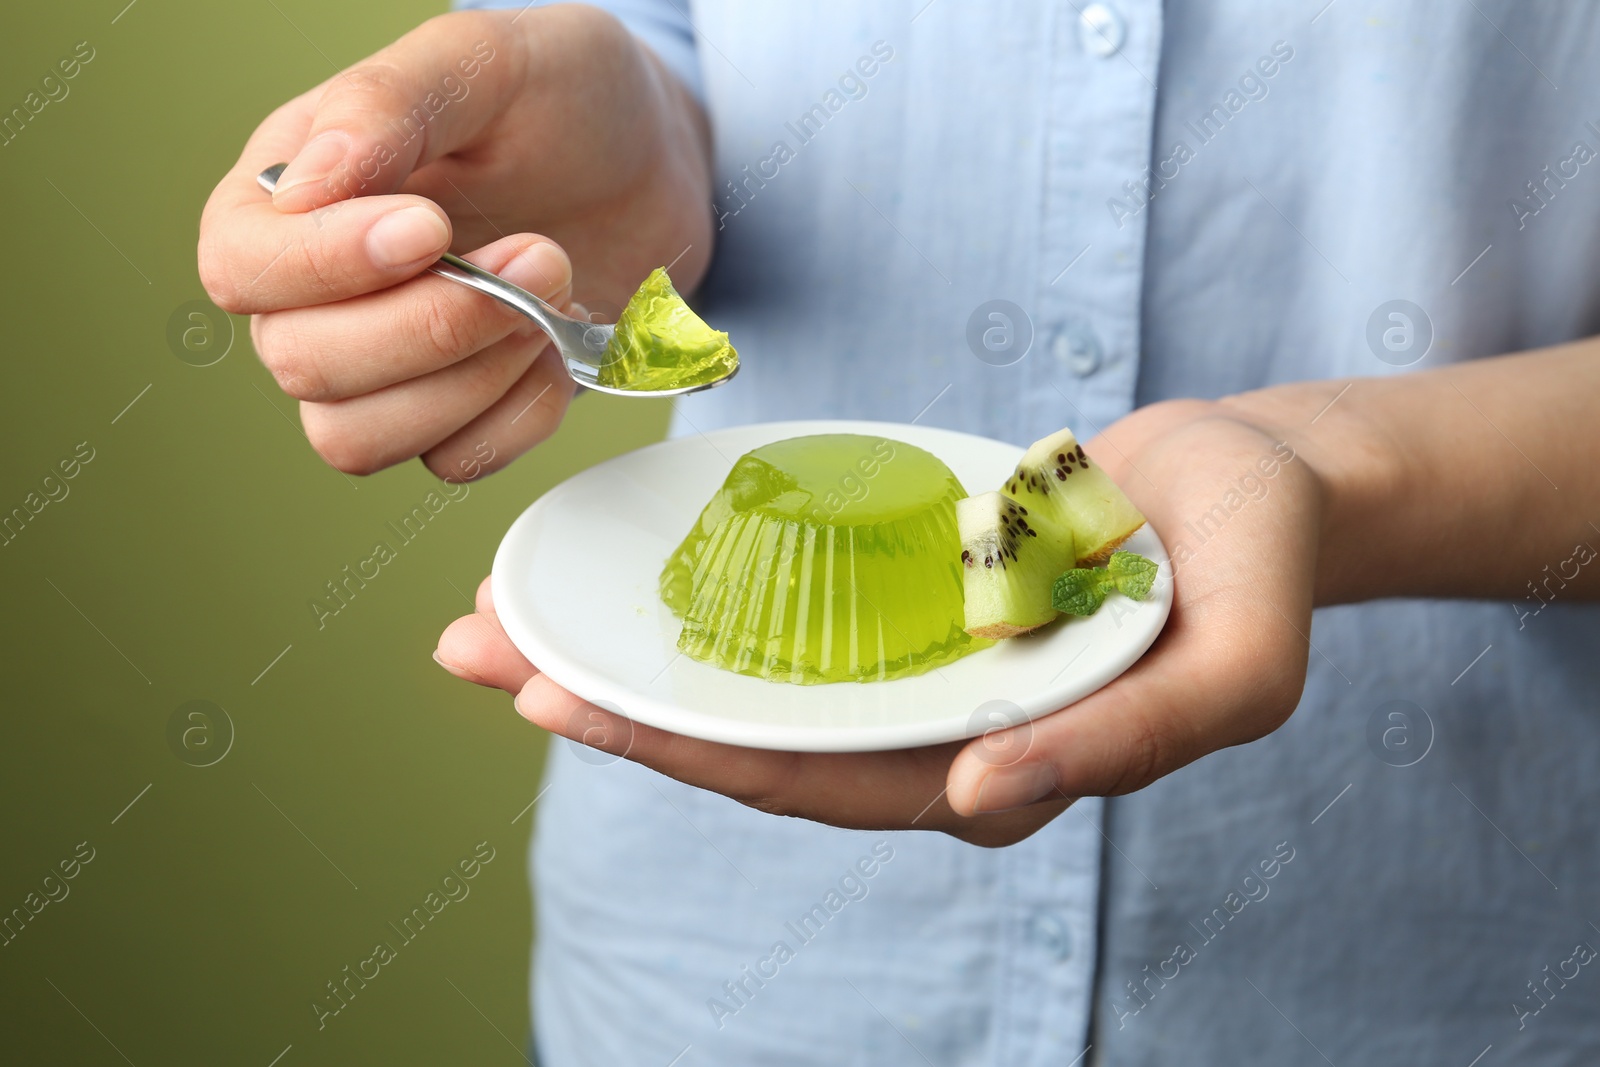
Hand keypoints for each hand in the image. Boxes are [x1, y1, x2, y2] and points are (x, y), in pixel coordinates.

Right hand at [198, 7, 711, 477]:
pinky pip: (455, 459)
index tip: (430, 228)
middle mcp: (318, 294)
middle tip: (536, 252)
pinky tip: (560, 346)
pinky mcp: (460, 412)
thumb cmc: (562, 99)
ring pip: (358, 437)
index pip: (241, 268)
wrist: (655, 162)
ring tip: (553, 292)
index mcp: (288, 195)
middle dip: (430, 324)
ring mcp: (386, 366)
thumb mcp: (486, 60)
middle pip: (304, 363)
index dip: (323, 267)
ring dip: (470, 378)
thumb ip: (386, 103)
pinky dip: (517, 414)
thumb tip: (309, 183)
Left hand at [434, 399, 1325, 847]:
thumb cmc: (1258, 568)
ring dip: (625, 653)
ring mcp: (910, 664)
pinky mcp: (904, 596)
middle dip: (611, 706)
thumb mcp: (1238, 666)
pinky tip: (618, 563)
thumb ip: (1122, 739)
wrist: (1259, 489)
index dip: (684, 752)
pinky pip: (786, 604)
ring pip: (749, 676)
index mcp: (991, 768)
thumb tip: (974, 794)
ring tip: (496, 617)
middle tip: (473, 653)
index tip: (562, 705)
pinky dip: (699, 590)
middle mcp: (928, 730)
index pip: (813, 780)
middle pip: (748, 738)